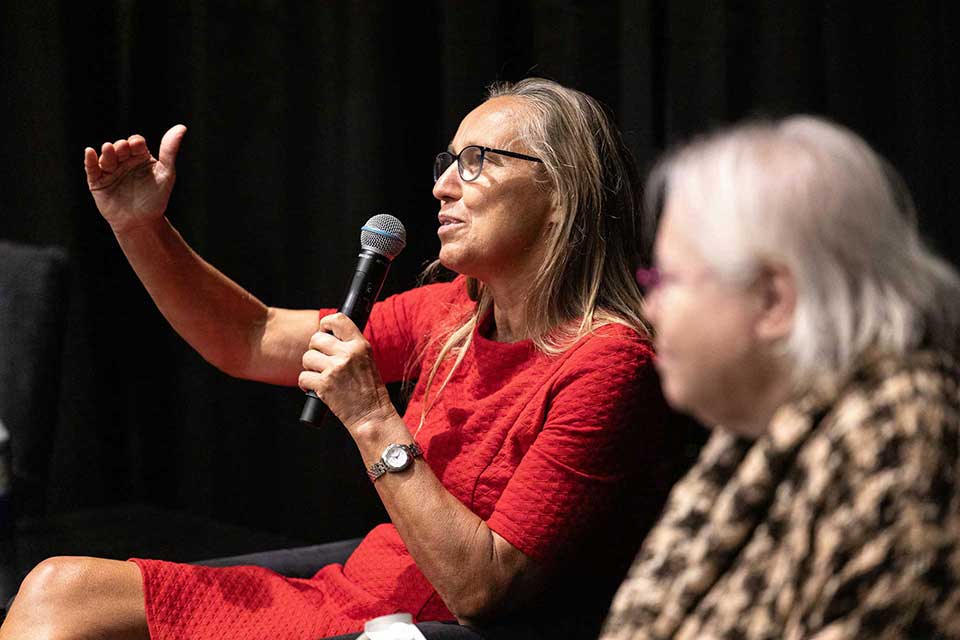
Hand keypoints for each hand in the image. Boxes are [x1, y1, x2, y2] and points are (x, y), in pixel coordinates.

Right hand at [84, 125, 186, 234]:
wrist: (142, 222)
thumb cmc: (156, 198)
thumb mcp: (166, 173)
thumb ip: (170, 150)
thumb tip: (182, 127)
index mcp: (140, 156)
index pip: (136, 142)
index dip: (135, 142)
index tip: (137, 145)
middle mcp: (124, 161)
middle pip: (120, 147)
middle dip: (121, 147)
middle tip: (123, 149)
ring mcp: (110, 171)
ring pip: (106, 156)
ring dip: (107, 152)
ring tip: (109, 149)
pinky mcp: (98, 182)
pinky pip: (92, 169)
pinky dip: (90, 160)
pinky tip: (90, 152)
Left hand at [299, 313, 397, 432]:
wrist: (372, 415)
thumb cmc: (369, 390)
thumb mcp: (366, 360)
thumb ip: (350, 346)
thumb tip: (326, 335)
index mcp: (360, 345)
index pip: (338, 320)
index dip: (326, 324)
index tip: (324, 332)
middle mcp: (347, 354)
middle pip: (316, 339)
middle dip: (315, 350)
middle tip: (322, 362)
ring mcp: (335, 369)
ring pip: (307, 357)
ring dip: (310, 367)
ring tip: (321, 376)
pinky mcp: (324, 385)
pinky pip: (303, 376)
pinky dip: (306, 384)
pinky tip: (315, 388)